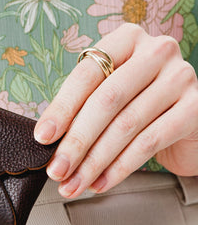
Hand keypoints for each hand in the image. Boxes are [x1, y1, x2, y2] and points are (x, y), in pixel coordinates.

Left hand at [34, 23, 197, 198]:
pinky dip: (119, 168)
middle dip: (76, 142)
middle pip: (106, 101)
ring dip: (93, 162)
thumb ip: (83, 106)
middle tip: (56, 170)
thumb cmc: (138, 103)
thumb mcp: (109, 93)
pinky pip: (149, 142)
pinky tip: (100, 183)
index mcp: (126, 40)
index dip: (61, 109)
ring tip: (73, 184)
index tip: (42, 138)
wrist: (188, 119)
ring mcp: (180, 78)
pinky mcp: (195, 108)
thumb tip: (47, 138)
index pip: (86, 75)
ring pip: (126, 125)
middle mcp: (156, 52)